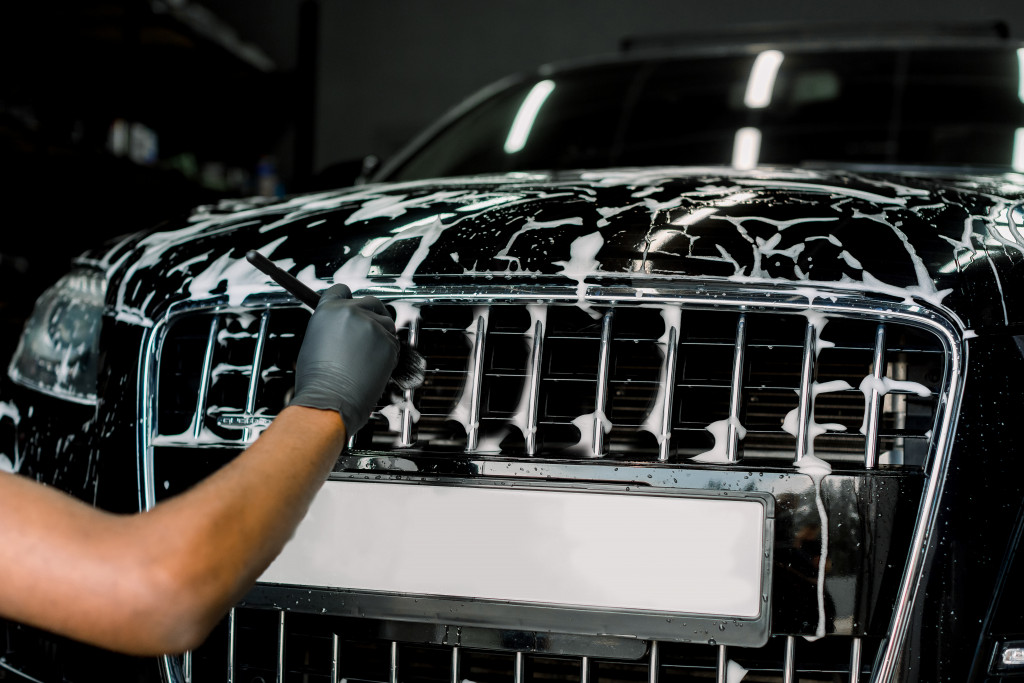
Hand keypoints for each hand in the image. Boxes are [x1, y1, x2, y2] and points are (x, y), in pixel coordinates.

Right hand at [291, 284, 398, 433]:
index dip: (347, 299)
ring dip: (381, 333)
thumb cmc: (318, 380)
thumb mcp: (313, 341)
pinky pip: (394, 341)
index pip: (341, 289)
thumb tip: (342, 326)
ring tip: (368, 356)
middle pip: (370, 301)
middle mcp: (351, 312)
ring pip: (385, 321)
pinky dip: (389, 351)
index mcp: (328, 310)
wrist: (331, 399)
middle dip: (371, 314)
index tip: (352, 308)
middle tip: (367, 334)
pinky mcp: (388, 342)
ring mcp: (372, 326)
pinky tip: (375, 365)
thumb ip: (330, 326)